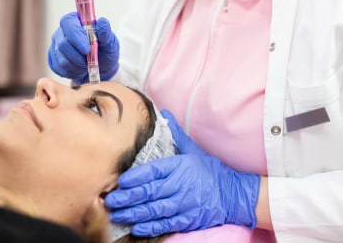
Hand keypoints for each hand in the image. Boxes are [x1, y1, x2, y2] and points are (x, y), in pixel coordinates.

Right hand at [47, 12, 119, 83]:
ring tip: (86, 66)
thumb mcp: (110, 42)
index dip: (76, 37)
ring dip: (76, 66)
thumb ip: (106, 33)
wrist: (102, 67)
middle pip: (63, 44)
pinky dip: (71, 72)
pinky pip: (57, 68)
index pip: (69, 23)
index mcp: (76, 20)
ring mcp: (56, 44)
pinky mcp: (53, 58)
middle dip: (78, 57)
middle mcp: (62, 31)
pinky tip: (79, 70)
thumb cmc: (106, 51)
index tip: (86, 50)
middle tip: (90, 61)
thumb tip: (102, 22)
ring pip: (61, 59)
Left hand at [105, 109, 260, 236]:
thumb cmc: (210, 170)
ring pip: (154, 210)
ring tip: (116, 215)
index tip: (120, 181)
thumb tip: (164, 114)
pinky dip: (150, 227)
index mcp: (179, 166)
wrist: (233, 194)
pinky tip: (136, 228)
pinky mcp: (187, 220)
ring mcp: (183, 204)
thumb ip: (176, 134)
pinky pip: (165, 224)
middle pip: (150, 192)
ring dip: (133, 213)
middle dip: (127, 197)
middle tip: (109, 200)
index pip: (153, 171)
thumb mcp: (193, 149)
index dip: (135, 177)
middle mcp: (179, 185)